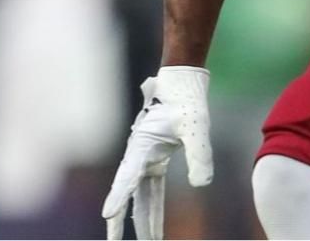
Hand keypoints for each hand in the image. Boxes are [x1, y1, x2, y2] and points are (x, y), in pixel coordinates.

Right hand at [103, 67, 212, 240]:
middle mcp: (140, 155)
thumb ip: (199, 153)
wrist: (182, 83)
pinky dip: (152, 209)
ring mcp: (146, 159)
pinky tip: (154, 226)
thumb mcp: (196, 126)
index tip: (108, 216)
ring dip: (141, 219)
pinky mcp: (155, 161)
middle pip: (128, 193)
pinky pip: (152, 191)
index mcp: (143, 145)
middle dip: (121, 219)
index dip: (119, 197)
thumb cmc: (186, 101)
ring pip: (140, 196)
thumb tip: (202, 184)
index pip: (128, 177)